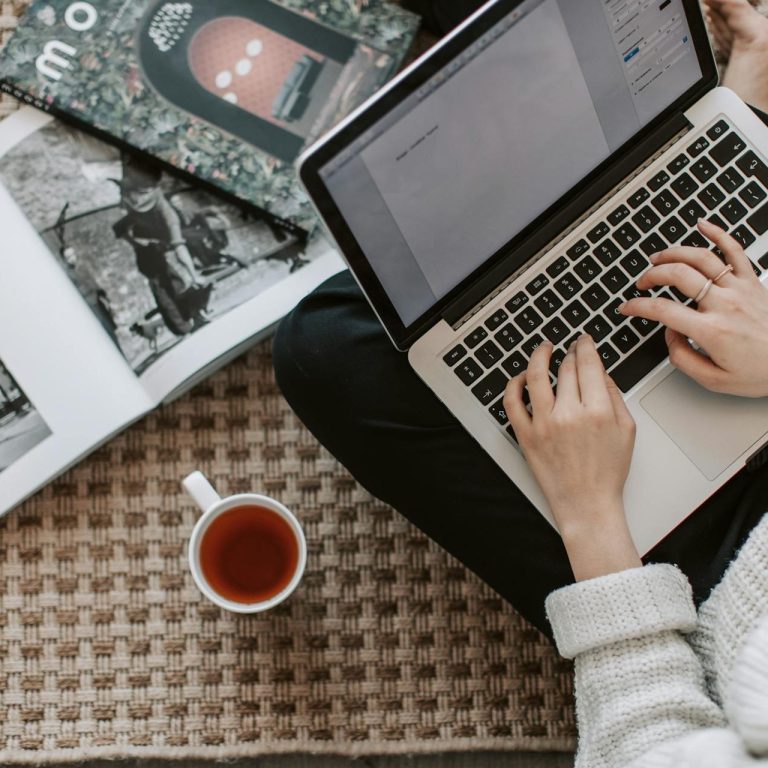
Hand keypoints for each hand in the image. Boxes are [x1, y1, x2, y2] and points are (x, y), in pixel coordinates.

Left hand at [503, 336, 640, 579]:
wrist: (586, 504)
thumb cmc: (607, 472)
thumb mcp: (626, 430)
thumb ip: (614, 396)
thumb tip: (600, 372)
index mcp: (598, 411)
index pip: (588, 364)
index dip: (585, 346)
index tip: (584, 340)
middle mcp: (569, 414)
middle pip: (565, 368)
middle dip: (569, 352)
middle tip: (570, 347)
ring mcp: (544, 424)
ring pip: (536, 377)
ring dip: (539, 356)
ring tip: (543, 349)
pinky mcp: (526, 436)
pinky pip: (512, 403)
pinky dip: (514, 385)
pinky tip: (522, 377)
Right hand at [621, 219, 767, 396]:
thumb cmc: (759, 371)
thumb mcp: (713, 380)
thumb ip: (682, 358)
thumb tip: (670, 335)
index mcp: (711, 331)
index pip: (662, 310)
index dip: (637, 307)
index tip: (627, 307)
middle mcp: (725, 304)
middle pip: (678, 274)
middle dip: (652, 275)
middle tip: (643, 282)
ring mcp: (740, 289)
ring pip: (701, 257)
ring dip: (674, 253)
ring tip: (659, 258)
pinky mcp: (752, 282)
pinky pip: (734, 250)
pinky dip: (718, 233)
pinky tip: (702, 225)